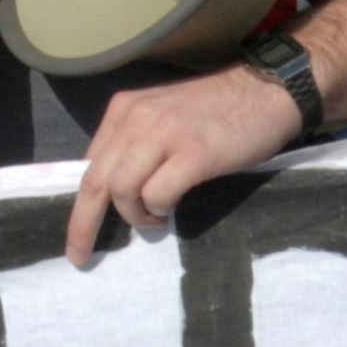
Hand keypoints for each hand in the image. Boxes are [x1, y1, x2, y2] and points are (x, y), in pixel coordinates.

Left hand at [64, 66, 307, 266]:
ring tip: (155, 218)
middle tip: (80, 256)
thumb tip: (113, 192)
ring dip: (135, 215)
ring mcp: (165, 133)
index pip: (88, 165)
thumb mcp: (162, 118)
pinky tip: (173, 207)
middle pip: (94, 181)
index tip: (78, 235)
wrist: (267, 91)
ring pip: (122, 189)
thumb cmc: (216, 111)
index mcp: (124, 110)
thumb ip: (135, 146)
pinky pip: (158, 194)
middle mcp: (137, 118)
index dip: (79, 205)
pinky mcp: (195, 152)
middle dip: (83, 225)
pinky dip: (160, 209)